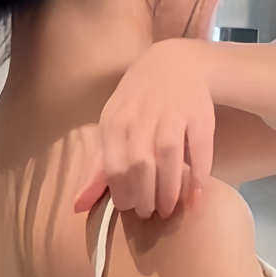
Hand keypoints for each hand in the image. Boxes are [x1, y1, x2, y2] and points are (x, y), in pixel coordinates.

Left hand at [73, 38, 215, 218]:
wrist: (174, 64)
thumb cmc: (138, 105)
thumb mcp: (112, 129)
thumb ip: (98, 169)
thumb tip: (77, 207)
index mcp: (115, 122)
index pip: (114, 166)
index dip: (123, 193)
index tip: (130, 209)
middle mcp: (141, 116)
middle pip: (140, 164)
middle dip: (144, 196)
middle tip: (149, 212)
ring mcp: (171, 113)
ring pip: (167, 157)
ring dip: (168, 189)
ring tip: (168, 209)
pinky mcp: (198, 114)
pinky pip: (197, 149)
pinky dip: (198, 175)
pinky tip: (195, 196)